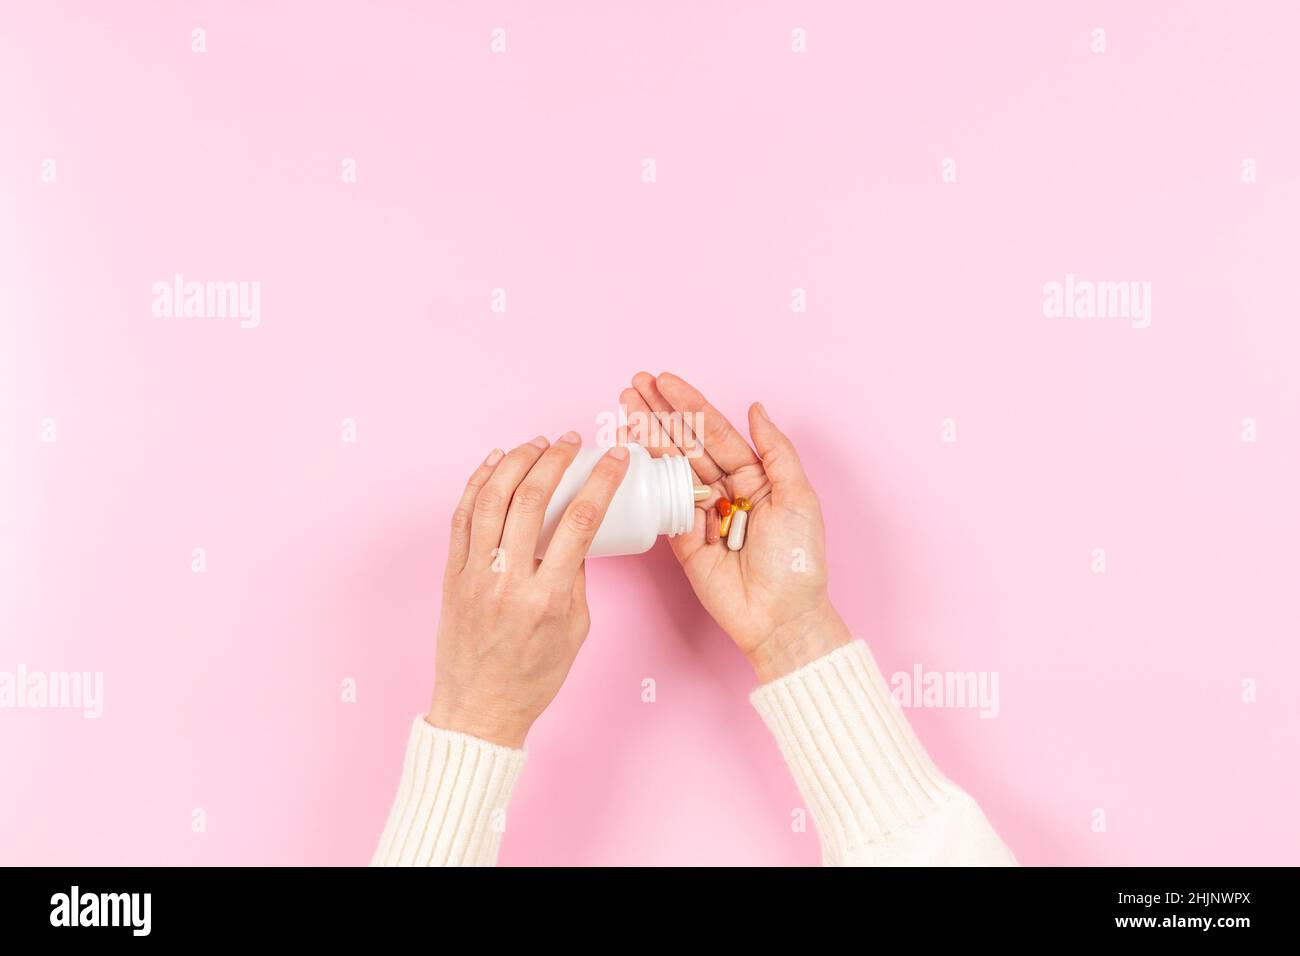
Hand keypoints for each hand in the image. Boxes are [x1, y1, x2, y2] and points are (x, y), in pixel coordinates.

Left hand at [428, 434, 629, 747]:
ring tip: (536, 444)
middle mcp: (507, 581)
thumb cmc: (532, 678)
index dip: (602, 480)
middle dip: (555, 460)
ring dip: (516, 462)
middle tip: (571, 441)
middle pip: (531, 500)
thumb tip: (577, 534)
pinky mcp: (452, 575)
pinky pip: (462, 517)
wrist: (478, 710)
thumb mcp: (576, 631)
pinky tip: (495, 462)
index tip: (617, 457)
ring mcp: (474, 575)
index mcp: (547, 598)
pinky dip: (478, 483)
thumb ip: (576, 578)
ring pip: (491, 499)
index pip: (580, 522)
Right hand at [620, 373, 850, 682]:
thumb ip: (775, 450)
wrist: (780, 617)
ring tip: (624, 405)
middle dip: (660, 412)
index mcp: (755, 477)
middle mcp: (725, 490)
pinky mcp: (680, 538)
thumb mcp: (798, 497)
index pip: (716, 432)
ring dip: (647, 434)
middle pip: (687, 442)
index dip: (690, 404)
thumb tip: (756, 408)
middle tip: (633, 384)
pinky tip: (629, 448)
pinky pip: (661, 501)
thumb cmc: (797, 561)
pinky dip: (645, 474)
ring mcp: (700, 512)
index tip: (664, 380)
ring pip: (670, 465)